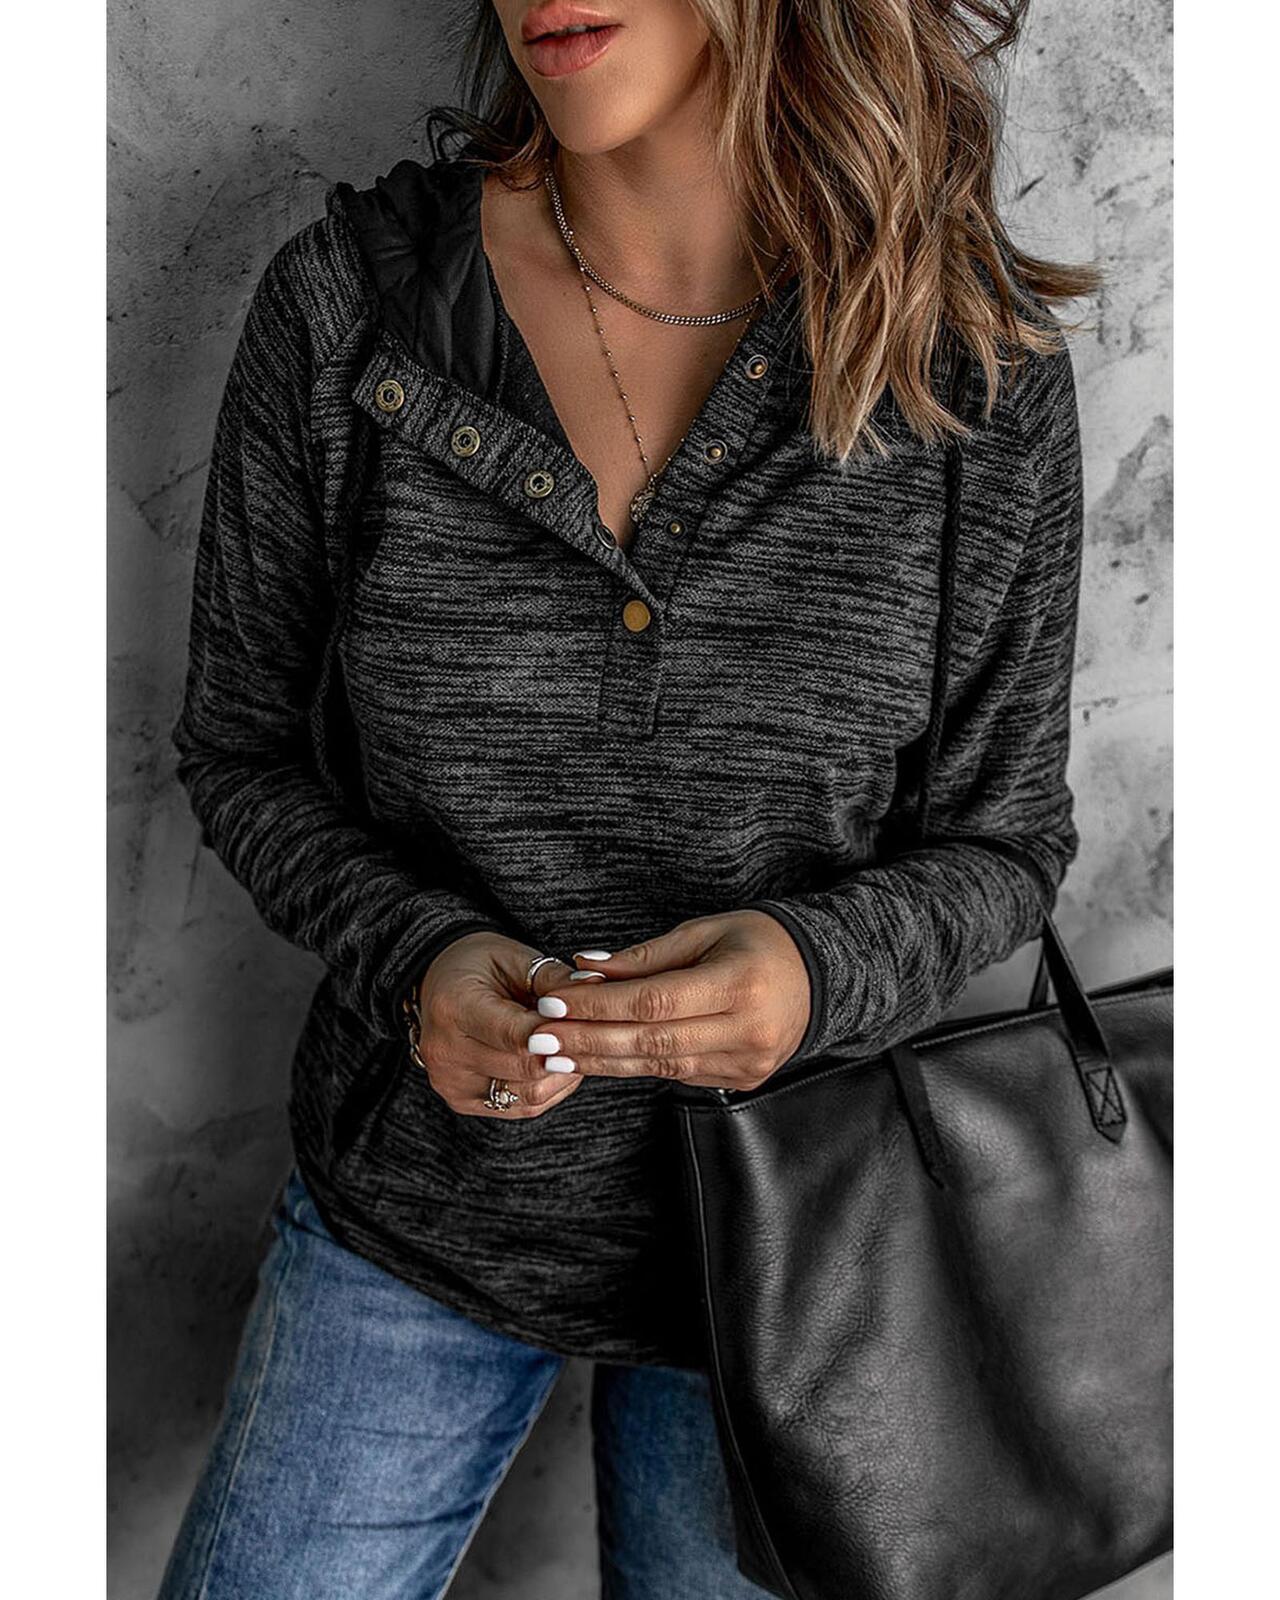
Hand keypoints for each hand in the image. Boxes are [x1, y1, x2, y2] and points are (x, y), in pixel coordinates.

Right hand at [412, 932, 585, 1118]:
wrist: (439, 986)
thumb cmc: (479, 966)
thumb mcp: (514, 958)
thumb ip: (553, 977)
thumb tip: (596, 987)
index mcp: (452, 1008)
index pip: (514, 1033)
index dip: (557, 1033)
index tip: (587, 1022)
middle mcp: (444, 1052)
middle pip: (525, 1068)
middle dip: (566, 1051)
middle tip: (592, 1033)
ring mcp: (451, 1083)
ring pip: (529, 1094)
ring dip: (562, 1073)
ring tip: (575, 1046)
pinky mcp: (462, 1101)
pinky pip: (523, 1107)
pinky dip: (550, 1086)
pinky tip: (559, 1063)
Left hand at [530, 910, 811, 1091]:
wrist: (821, 976)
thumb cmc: (758, 941)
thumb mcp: (704, 932)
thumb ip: (644, 957)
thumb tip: (583, 968)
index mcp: (740, 985)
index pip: (654, 1002)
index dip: (599, 1004)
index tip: (554, 1002)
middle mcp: (747, 1031)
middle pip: (651, 1043)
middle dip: (588, 1041)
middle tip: (539, 1039)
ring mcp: (747, 1063)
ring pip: (660, 1067)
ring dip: (602, 1060)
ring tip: (555, 1055)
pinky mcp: (743, 1080)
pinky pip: (677, 1075)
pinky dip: (634, 1065)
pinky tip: (597, 1058)